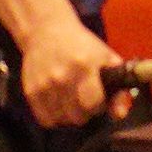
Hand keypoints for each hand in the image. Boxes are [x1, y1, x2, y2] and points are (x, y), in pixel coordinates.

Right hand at [10, 11, 123, 131]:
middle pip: (78, 117)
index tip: (98, 97)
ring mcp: (44, 85)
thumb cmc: (82, 46)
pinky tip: (58, 104)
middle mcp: (62, 77)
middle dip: (85, 112)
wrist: (46, 31)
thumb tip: (120, 115)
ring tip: (71, 101)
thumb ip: (118, 88)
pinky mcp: (31, 91)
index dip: (99, 105)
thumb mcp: (106, 59)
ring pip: (62, 121)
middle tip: (84, 98)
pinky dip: (53, 117)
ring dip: (69, 116)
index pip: (93, 104)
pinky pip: (45, 120)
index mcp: (84, 66)